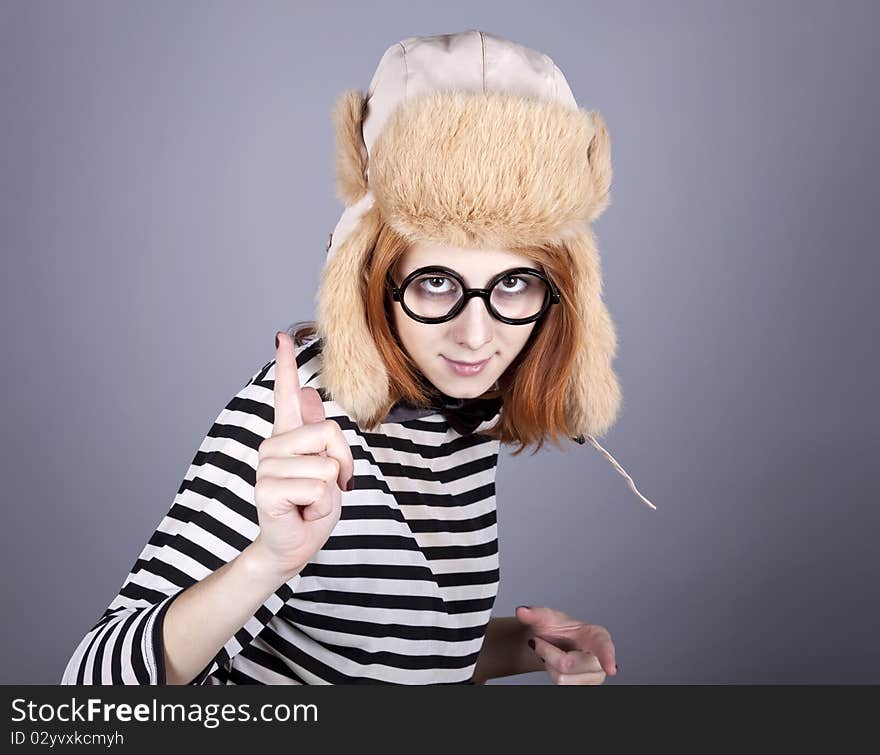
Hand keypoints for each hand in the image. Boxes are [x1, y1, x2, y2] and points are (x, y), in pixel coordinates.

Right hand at [251, 331, 353, 582]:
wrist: (294, 545)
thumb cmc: (310, 507)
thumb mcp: (326, 466)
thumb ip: (317, 433)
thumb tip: (311, 392)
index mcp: (288, 437)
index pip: (286, 395)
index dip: (286, 366)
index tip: (281, 337)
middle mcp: (274, 446)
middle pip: (330, 433)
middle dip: (342, 463)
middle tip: (328, 486)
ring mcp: (267, 466)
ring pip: (327, 464)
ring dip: (330, 491)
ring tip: (310, 501)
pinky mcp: (267, 488)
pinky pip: (318, 487)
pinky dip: (321, 506)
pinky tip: (303, 511)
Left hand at [515, 605, 617, 684]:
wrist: (553, 643)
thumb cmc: (557, 629)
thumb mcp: (546, 617)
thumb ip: (534, 613)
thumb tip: (522, 611)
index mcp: (597, 636)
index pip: (604, 647)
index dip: (608, 657)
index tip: (610, 668)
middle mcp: (600, 659)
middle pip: (568, 664)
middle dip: (547, 653)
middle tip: (541, 643)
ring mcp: (594, 678)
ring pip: (563, 679)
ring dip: (548, 665)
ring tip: (551, 654)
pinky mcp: (584, 688)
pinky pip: (562, 687)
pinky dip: (552, 675)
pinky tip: (554, 665)